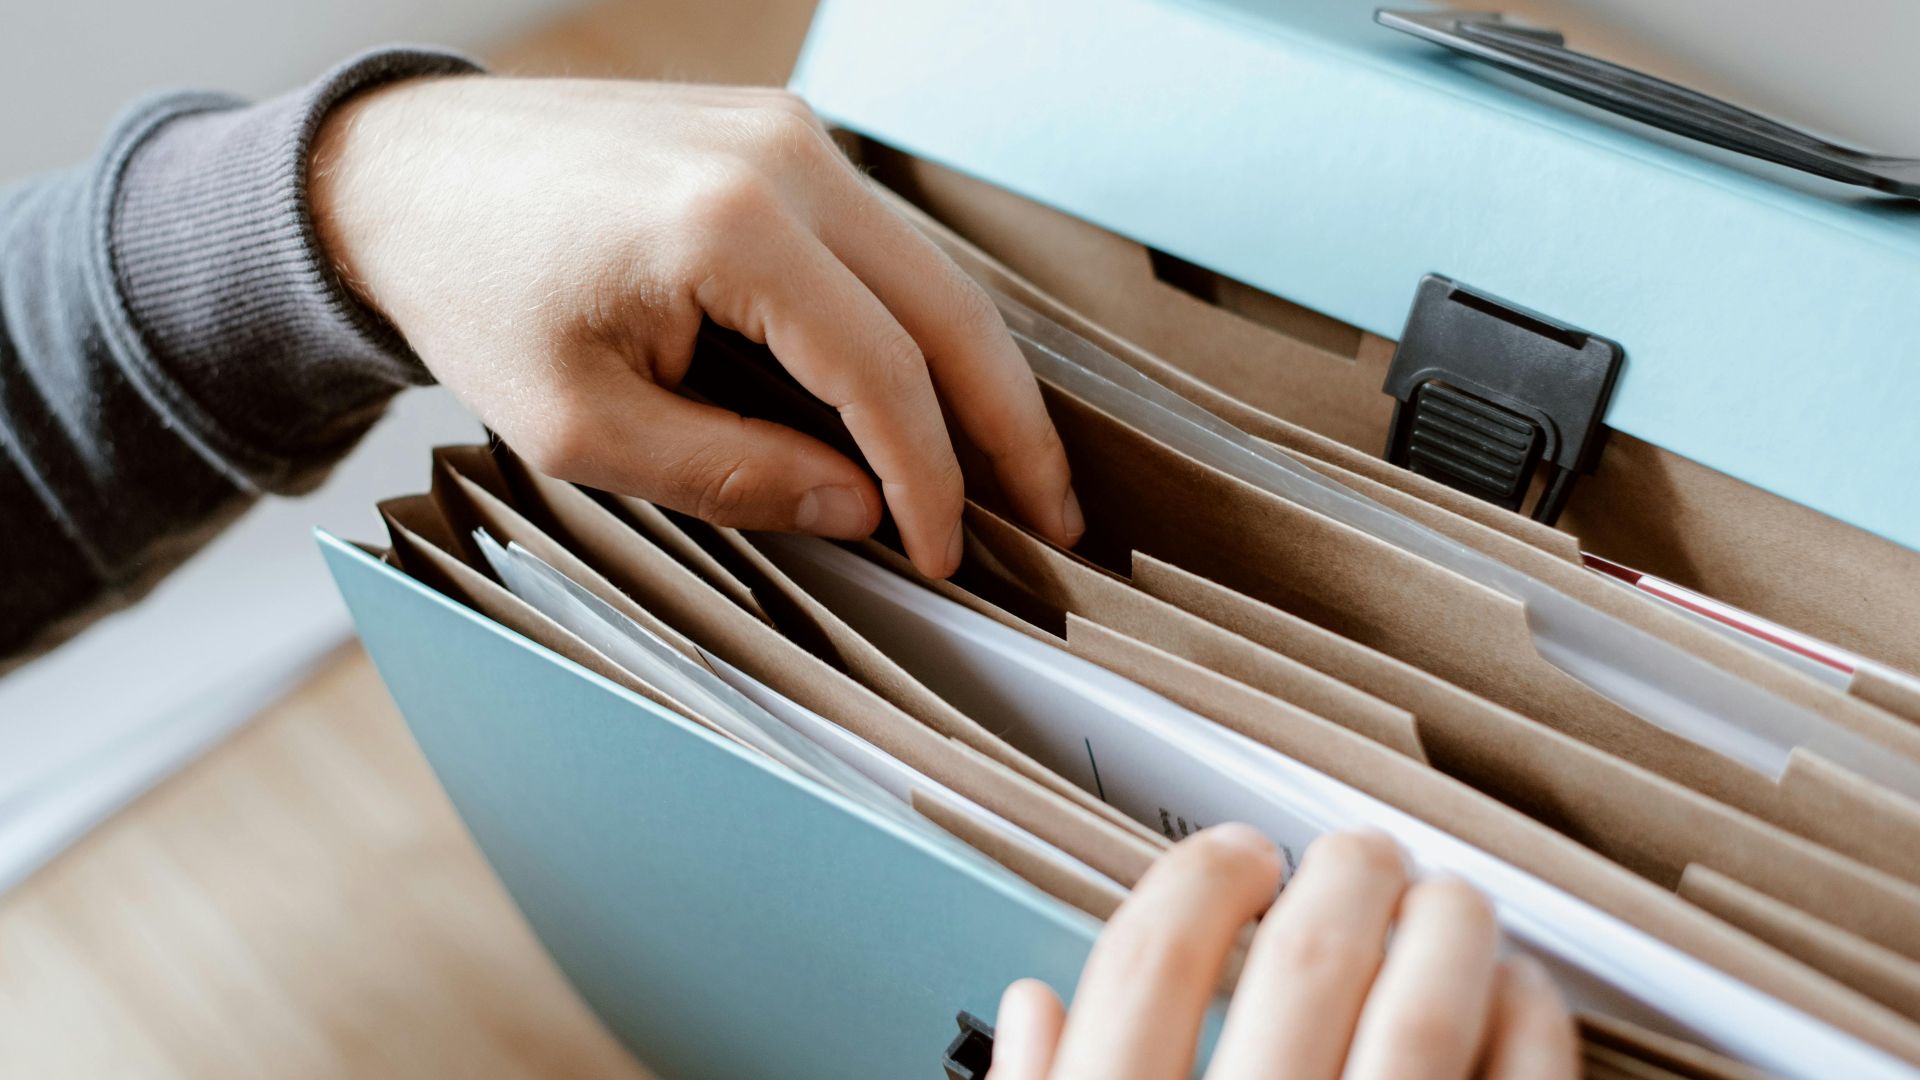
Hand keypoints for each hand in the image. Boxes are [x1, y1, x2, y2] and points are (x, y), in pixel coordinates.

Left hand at [308, 77, 1081, 576]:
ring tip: (1016, 469)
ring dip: (979, 374)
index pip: (883, 372)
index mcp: (729, 226)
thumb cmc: (472, 294)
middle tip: (1056, 518)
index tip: (945, 553)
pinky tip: (937, 392)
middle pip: (950, 309)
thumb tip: (862, 509)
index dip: (930, 479)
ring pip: (933, 271)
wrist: (399, 173)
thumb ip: (736, 473)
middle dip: (1011, 426)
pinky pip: (882, 242)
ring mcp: (787, 133)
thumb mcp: (584, 427)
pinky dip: (920, 324)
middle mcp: (782, 157)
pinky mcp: (777, 136)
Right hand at [988, 827, 1576, 1079]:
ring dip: (1445, 933)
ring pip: (1422, 1023)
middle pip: (1302, 968)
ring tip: (1448, 901)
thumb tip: (1033, 1010)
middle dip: (1340, 880)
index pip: (1147, 969)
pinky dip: (1531, 1028)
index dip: (1196, 882)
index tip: (1235, 857)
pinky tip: (1521, 996)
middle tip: (1357, 857)